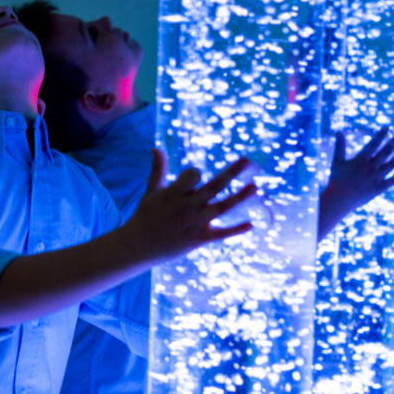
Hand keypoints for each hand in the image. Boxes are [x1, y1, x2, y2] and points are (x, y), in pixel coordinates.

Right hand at [125, 149, 256, 261]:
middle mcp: (186, 207)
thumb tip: (156, 147)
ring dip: (239, 198)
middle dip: (231, 173)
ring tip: (255, 186)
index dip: (194, 173)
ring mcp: (193, 224)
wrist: (138, 246)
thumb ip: (158, 169)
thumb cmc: (145, 215)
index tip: (191, 177)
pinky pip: (220, 234)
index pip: (193, 175)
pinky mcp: (197, 240)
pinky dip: (235, 230)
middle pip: (213, 187)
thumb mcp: (151, 191)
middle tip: (247, 161)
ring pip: (221, 208)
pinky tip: (251, 224)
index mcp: (173, 194)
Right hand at [318, 127, 393, 239]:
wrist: (339, 199)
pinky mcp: (379, 188)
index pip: (373, 144)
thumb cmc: (336, 179)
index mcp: (360, 160)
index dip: (380, 135)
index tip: (387, 127)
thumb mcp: (337, 161)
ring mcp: (376, 178)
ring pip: (391, 164)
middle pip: (385, 152)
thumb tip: (338, 131)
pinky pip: (392, 180)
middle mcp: (370, 168)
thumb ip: (339, 146)